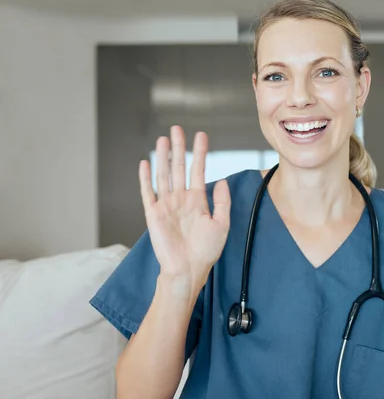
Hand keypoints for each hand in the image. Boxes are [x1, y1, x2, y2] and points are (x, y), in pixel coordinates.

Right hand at [138, 126, 230, 291]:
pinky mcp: (153, 214)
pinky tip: (146, 163)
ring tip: (163, 139)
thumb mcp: (221, 224)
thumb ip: (221, 202)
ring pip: (164, 175)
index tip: (201, 135)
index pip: (198, 170)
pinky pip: (148, 192)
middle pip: (178, 167)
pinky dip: (146, 178)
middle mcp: (181, 199)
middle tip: (177, 129)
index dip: (200, 153)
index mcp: (197, 201)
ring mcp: (166, 205)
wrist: (189, 270)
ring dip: (163, 157)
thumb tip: (220, 181)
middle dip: (179, 148)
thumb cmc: (206, 251)